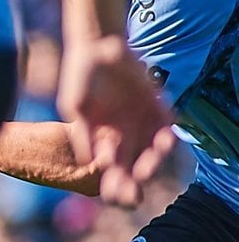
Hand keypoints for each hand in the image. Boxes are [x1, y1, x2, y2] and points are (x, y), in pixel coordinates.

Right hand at [59, 34, 172, 206]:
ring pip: (150, 152)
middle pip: (132, 166)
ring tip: (146, 171)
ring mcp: (140, 121)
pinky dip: (166, 139)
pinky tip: (163, 144)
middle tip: (133, 195)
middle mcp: (122, 133)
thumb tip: (89, 162)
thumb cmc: (79, 76)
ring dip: (150, 164)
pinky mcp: (156, 107)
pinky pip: (165, 129)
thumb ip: (82, 134)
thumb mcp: (75, 107)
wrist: (99, 46)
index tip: (112, 196)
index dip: (111, 183)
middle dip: (132, 183)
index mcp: (101, 137)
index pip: (109, 168)